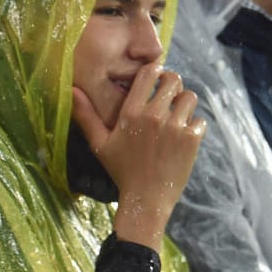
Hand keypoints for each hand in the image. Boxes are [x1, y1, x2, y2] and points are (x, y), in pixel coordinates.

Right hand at [72, 64, 205, 249]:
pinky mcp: (192, 139)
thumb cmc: (121, 171)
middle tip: (168, 96)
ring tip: (177, 115)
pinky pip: (200, 119)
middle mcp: (155, 115)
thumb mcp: (99, 144)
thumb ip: (86, 115)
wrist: (146, 199)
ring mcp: (176, 127)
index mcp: (132, 112)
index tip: (153, 81)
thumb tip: (72, 90)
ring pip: (190, 97)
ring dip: (185, 103)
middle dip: (172, 84)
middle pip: (174, 80)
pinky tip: (184, 136)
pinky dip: (194, 125)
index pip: (149, 73)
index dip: (154, 71)